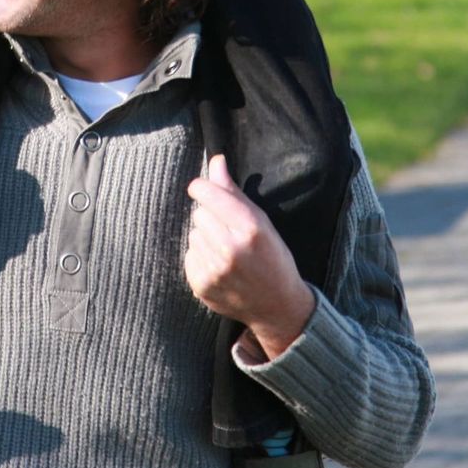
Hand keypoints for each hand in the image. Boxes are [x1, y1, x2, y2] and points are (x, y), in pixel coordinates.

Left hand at [185, 155, 314, 360]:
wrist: (278, 306)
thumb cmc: (273, 257)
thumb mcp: (262, 221)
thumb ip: (234, 192)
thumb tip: (216, 161)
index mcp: (250, 228)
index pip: (207, 194)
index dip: (202, 188)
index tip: (203, 189)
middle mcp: (231, 249)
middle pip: (199, 213)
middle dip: (211, 218)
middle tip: (229, 231)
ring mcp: (214, 271)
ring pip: (193, 234)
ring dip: (206, 238)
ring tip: (227, 251)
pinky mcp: (201, 286)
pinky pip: (189, 255)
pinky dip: (201, 258)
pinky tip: (220, 267)